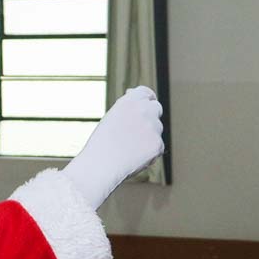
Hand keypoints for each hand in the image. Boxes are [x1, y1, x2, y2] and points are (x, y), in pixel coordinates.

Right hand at [60, 86, 163, 207]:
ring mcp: (153, 127)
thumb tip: (138, 104)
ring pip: (156, 129)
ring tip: (128, 148)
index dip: (148, 97)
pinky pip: (157, 146)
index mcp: (130, 101)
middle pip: (156, 108)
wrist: (100, 165)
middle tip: (140, 129)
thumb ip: (127, 109)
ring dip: (148, 135)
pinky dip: (149, 151)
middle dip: (151, 115)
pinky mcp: (158, 144)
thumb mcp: (111, 118)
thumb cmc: (101, 144)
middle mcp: (144, 110)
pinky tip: (133, 157)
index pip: (146, 92)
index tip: (148, 101)